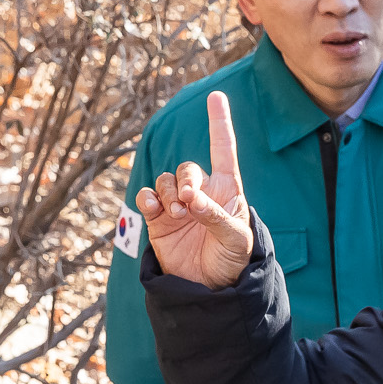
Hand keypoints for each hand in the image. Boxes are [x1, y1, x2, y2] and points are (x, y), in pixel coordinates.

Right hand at [135, 90, 253, 287]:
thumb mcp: (236, 239)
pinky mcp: (158, 219)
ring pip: (165, 181)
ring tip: (178, 214)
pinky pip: (146, 198)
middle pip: (187, 167)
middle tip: (188, 202)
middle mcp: (200, 192)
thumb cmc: (233, 259)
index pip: (223, 149)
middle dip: (186, 180)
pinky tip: (153, 208)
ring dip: (167, 193)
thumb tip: (191, 201)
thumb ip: (216, 217)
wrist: (210, 287)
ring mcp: (177, 205)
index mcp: (226, 189)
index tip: (216, 95)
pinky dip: (147, 199)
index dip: (220, 123)